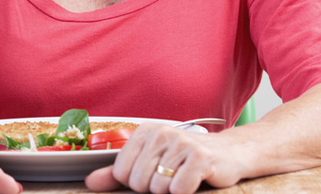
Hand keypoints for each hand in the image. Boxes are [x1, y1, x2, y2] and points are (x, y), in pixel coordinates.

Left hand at [85, 123, 245, 193]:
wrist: (229, 154)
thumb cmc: (186, 160)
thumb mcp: (150, 161)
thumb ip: (118, 173)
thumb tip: (90, 182)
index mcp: (144, 132)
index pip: (121, 172)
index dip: (136, 182)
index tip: (153, 174)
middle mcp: (161, 133)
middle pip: (139, 182)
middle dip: (155, 188)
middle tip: (172, 176)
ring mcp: (182, 143)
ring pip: (159, 188)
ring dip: (172, 190)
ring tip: (184, 177)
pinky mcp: (201, 158)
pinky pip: (179, 189)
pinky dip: (186, 192)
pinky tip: (196, 180)